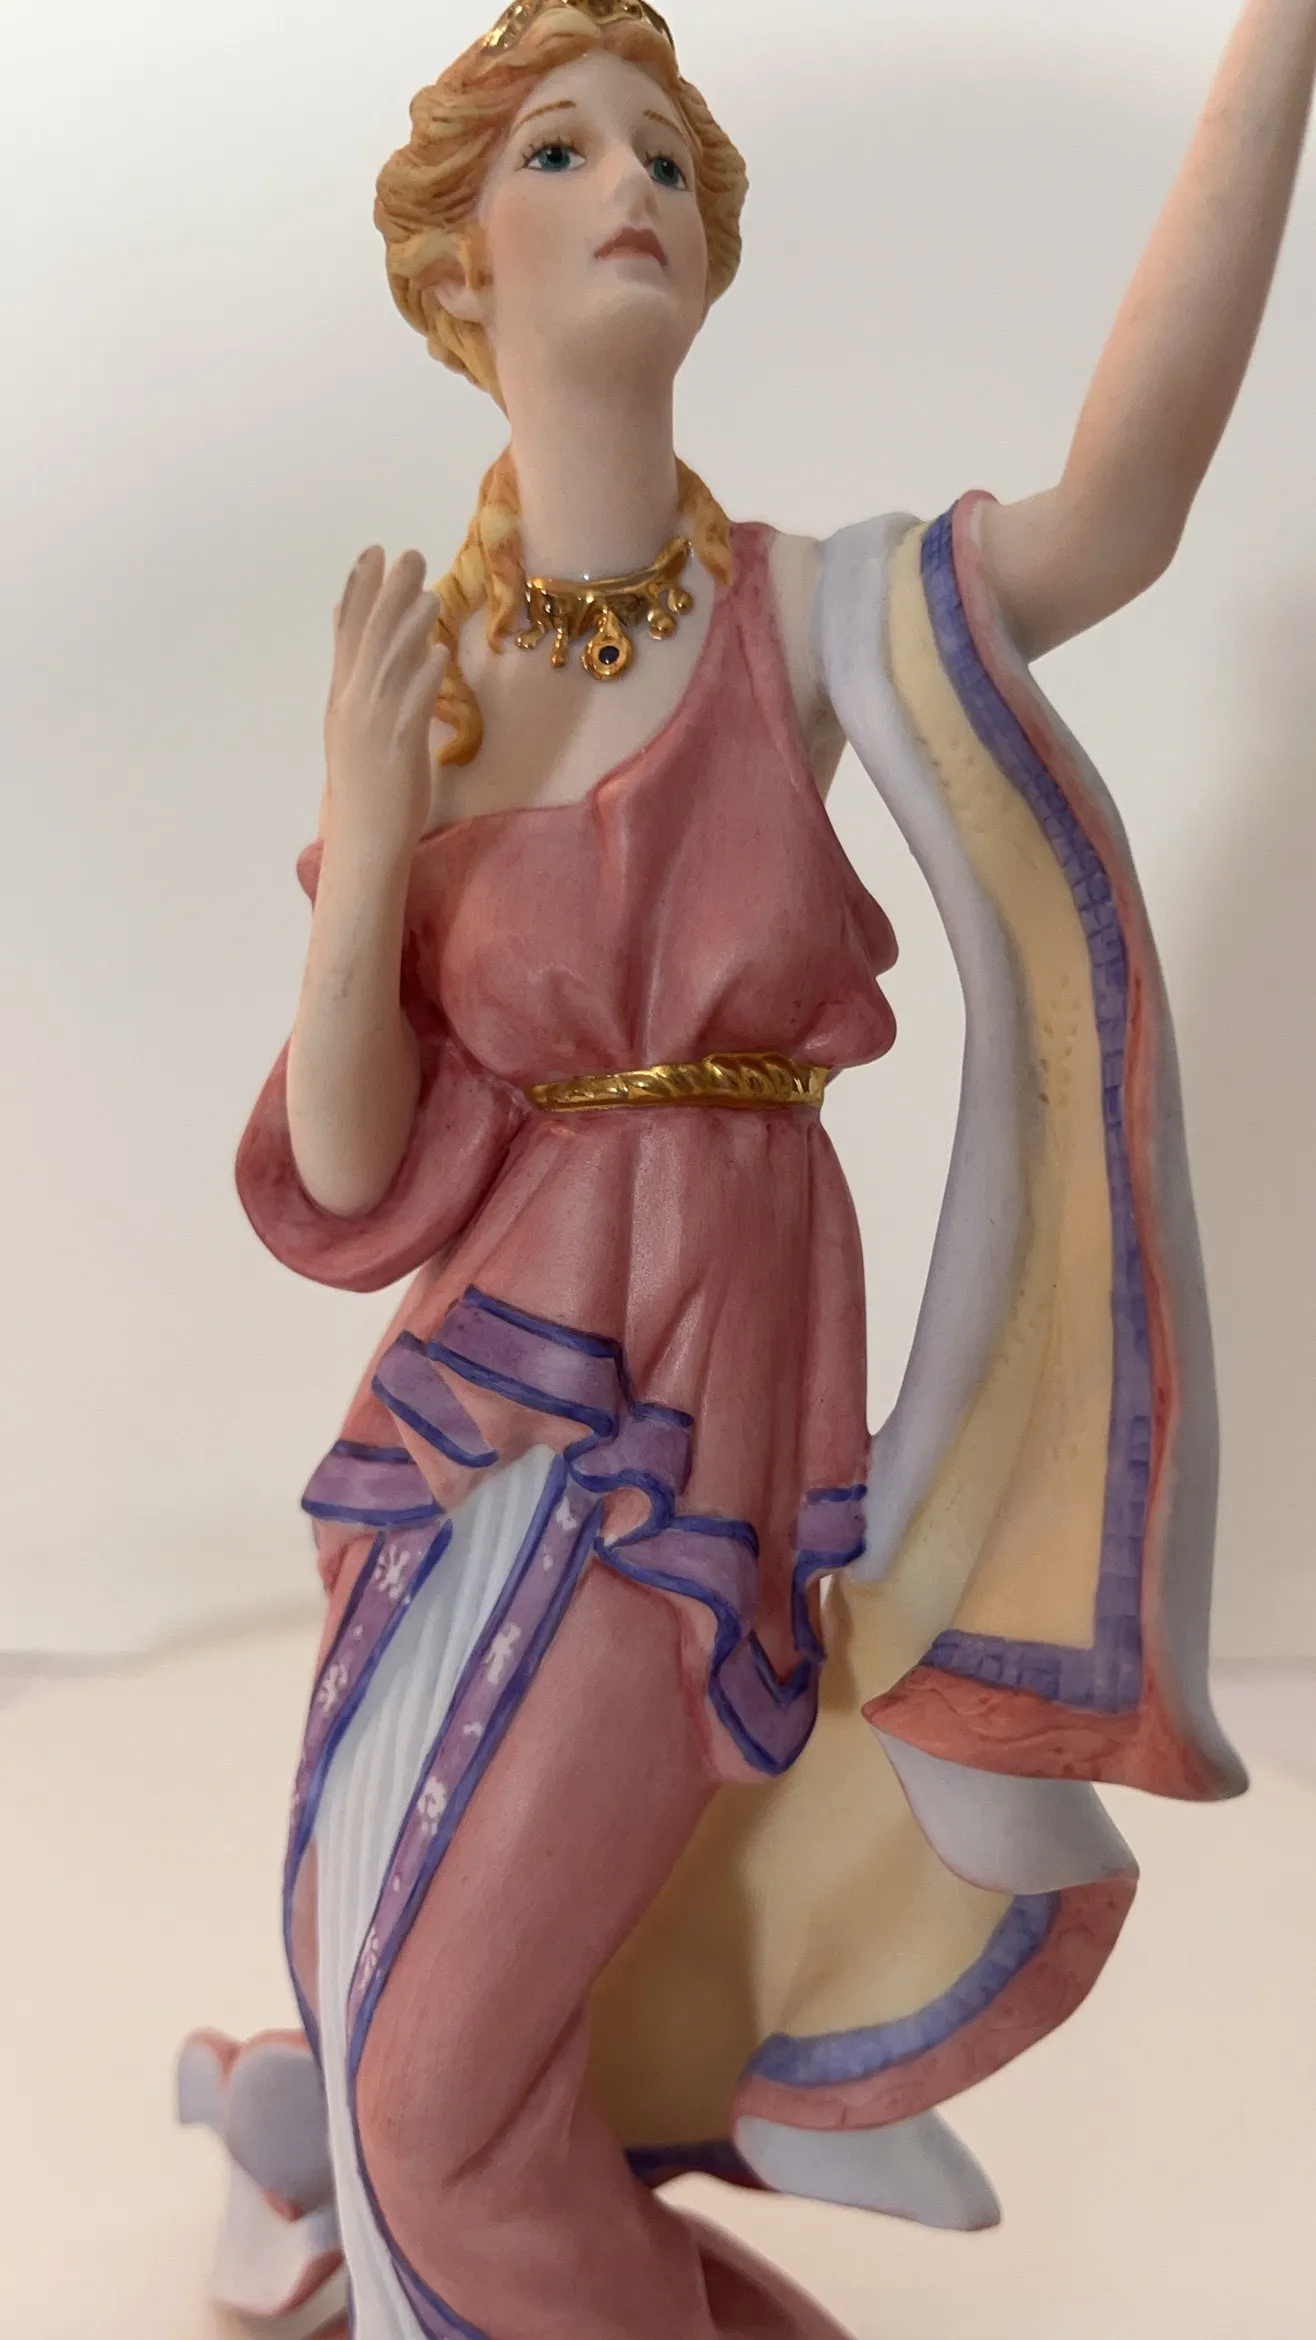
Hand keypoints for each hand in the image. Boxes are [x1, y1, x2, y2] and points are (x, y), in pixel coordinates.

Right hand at [320, 547, 448, 861]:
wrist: (363, 840)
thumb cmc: (365, 790)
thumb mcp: (353, 731)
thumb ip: (360, 691)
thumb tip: (367, 653)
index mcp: (341, 699)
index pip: (346, 633)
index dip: (357, 591)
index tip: (371, 554)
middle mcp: (352, 704)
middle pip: (369, 638)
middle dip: (388, 593)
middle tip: (409, 554)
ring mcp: (372, 724)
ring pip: (390, 664)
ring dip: (409, 625)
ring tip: (429, 593)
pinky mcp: (396, 747)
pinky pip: (411, 705)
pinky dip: (424, 676)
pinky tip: (439, 652)